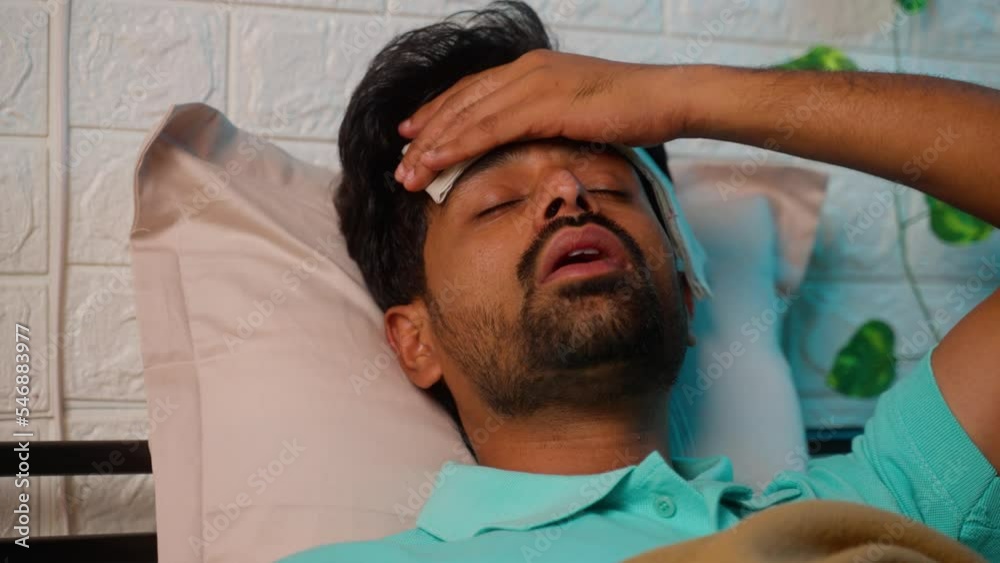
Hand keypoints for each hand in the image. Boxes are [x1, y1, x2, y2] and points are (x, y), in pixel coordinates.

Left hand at [393, 49, 684, 190]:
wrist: (667, 98)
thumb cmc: (632, 112)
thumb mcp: (579, 115)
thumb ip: (549, 122)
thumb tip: (533, 146)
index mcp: (533, 69)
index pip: (473, 91)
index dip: (440, 113)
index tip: (415, 135)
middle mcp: (526, 70)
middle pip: (462, 103)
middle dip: (428, 134)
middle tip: (402, 162)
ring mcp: (534, 83)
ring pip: (468, 116)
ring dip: (434, 147)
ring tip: (408, 173)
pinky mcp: (544, 103)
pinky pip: (489, 128)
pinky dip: (458, 146)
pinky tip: (437, 162)